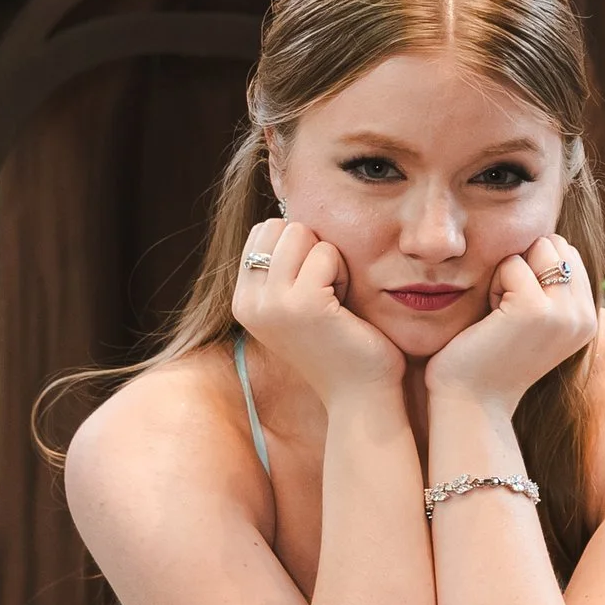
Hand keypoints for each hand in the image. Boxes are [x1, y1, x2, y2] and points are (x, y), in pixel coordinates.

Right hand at [232, 219, 402, 403]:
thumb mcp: (299, 302)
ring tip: (336, 299)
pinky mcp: (302, 304)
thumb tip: (288, 210)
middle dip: (313, 248)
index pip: (265, 231)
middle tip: (328, 292)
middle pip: (281, 226)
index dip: (301, 247)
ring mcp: (272, 305)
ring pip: (300, 232)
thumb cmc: (342, 343)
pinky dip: (345, 273)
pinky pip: (326, 253)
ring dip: (329, 259)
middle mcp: (248, 303)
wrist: (361, 394)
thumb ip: (284, 266)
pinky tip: (346, 307)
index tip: (316, 287)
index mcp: (243, 301)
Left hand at [424, 239, 597, 413]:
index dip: (533, 269)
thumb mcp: (534, 319)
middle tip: (507, 312)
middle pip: (555, 244)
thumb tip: (548, 239)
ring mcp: (563, 314)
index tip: (517, 311)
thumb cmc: (490, 356)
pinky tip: (491, 318)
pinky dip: (493, 285)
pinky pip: (512, 264)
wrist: (471, 401)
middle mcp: (584, 316)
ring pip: (538, 248)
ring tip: (500, 315)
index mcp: (588, 318)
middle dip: (524, 266)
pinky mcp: (535, 310)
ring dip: (510, 274)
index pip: (567, 252)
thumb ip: (551, 286)